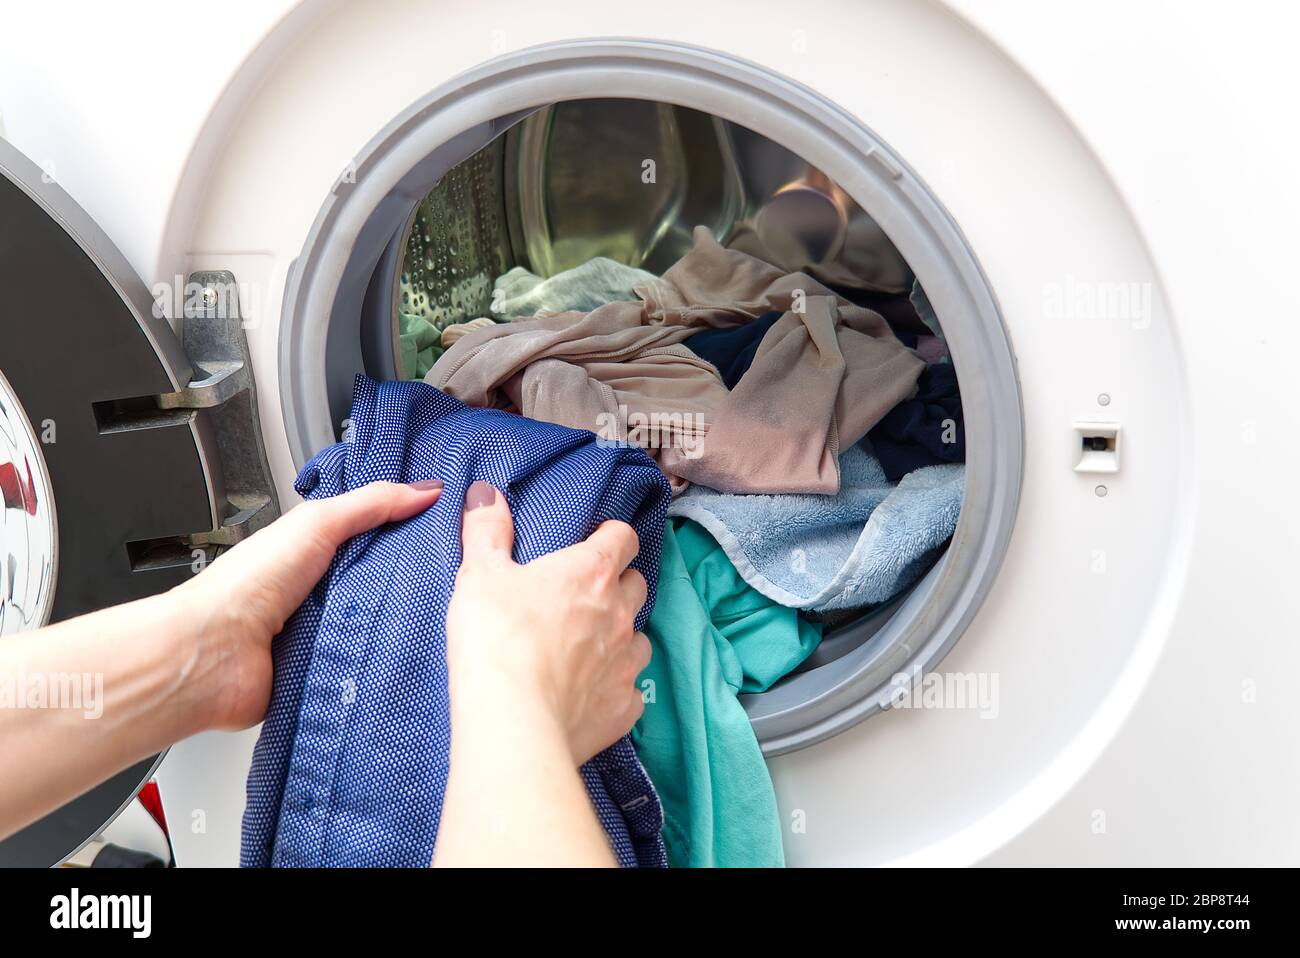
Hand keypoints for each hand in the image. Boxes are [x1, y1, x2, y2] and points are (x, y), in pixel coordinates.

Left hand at [170, 480, 443, 730]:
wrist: (213, 655)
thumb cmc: (248, 585)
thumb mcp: (318, 524)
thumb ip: (372, 504)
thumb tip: (426, 490)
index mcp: (316, 548)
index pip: (377, 532)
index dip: (413, 526)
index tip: (455, 523)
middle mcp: (322, 589)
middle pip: (386, 578)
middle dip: (416, 577)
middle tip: (457, 573)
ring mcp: (324, 631)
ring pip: (381, 621)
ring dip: (402, 620)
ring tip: (442, 613)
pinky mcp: (326, 670)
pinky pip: (367, 662)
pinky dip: (384, 659)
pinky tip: (411, 653)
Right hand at [445, 481, 650, 765]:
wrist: (511, 720)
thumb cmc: (495, 638)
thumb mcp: (479, 575)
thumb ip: (486, 531)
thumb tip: (486, 493)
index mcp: (590, 572)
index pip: (623, 538)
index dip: (612, 536)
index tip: (597, 541)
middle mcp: (619, 612)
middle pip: (638, 585)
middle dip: (619, 585)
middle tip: (587, 595)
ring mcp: (627, 662)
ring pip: (641, 638)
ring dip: (621, 637)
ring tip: (590, 647)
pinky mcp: (625, 707)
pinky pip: (632, 691)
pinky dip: (616, 687)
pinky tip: (591, 693)